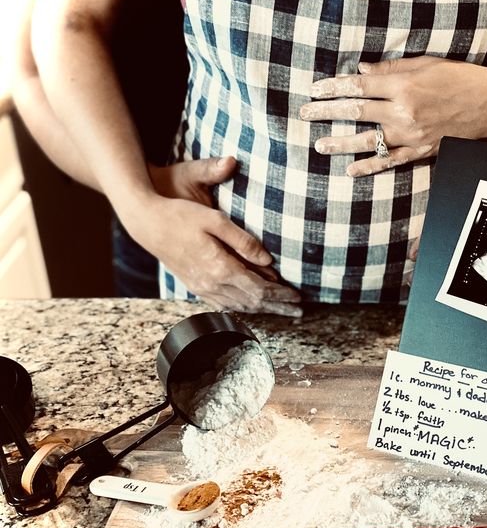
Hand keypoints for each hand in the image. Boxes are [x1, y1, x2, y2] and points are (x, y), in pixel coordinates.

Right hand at [123, 159, 302, 315]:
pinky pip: (224, 303)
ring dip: (262, 309)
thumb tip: (268, 260)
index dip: (280, 294)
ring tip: (281, 310)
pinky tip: (251, 305)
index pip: (258, 289)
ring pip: (239, 305)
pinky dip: (243, 306)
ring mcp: (202, 287)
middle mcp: (211, 284)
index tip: (298, 297)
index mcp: (220, 267)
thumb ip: (243, 241)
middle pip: (252, 302)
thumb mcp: (216, 219)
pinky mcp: (195, 285)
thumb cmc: (182, 215)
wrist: (147, 223)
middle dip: (277, 307)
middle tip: (299, 311)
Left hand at [299, 56, 486, 176]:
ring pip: (367, 140)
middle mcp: (403, 111)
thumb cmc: (462, 78)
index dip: (334, 88)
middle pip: (356, 112)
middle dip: (327, 112)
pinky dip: (369, 166)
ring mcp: (411, 134)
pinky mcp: (420, 150)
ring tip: (319, 145)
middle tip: (304, 113)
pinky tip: (351, 170)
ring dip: (340, 143)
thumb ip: (393, 69)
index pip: (359, 86)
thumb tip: (362, 71)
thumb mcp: (427, 64)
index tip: (314, 89)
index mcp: (404, 85)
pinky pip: (390, 161)